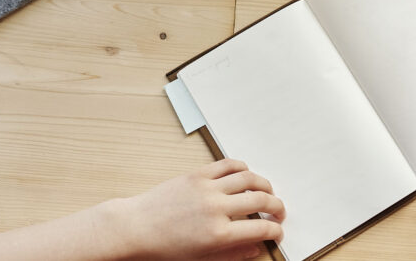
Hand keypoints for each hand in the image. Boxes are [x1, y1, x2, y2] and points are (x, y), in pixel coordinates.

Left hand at [109, 159, 284, 260]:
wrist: (136, 227)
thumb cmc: (164, 247)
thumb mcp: (201, 259)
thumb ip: (232, 254)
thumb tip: (255, 249)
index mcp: (219, 234)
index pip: (261, 228)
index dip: (276, 230)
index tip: (277, 231)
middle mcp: (216, 208)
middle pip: (261, 200)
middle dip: (277, 206)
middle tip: (279, 211)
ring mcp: (207, 188)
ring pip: (249, 178)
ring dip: (264, 184)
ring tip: (267, 192)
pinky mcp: (197, 174)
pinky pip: (228, 165)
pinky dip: (242, 167)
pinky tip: (246, 174)